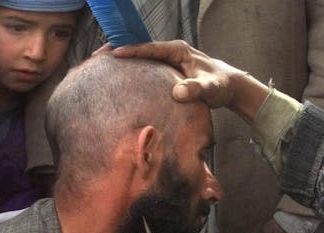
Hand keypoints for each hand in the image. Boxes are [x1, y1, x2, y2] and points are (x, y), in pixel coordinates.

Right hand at [111, 40, 269, 121]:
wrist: (227, 86)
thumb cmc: (219, 85)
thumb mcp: (210, 88)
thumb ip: (196, 89)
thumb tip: (178, 92)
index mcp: (178, 50)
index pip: (151, 48)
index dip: (132, 50)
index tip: (115, 54)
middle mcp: (170, 51)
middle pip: (140, 49)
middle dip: (118, 51)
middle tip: (96, 57)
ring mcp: (167, 60)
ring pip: (140, 58)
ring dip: (121, 61)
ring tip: (98, 67)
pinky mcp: (165, 69)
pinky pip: (144, 68)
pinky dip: (130, 71)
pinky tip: (117, 80)